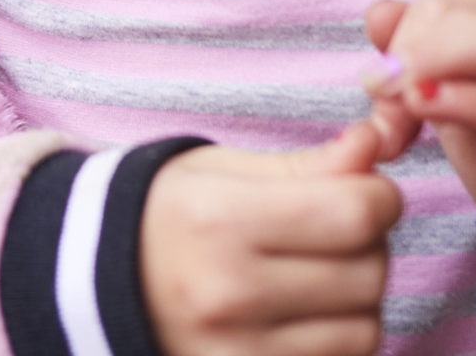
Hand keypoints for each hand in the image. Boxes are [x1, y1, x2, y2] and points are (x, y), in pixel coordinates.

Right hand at [140, 120, 401, 355]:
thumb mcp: (222, 171)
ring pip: (364, 329)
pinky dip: (337, 337)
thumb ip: (307, 164)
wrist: (97, 282)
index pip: (354, 213)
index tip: (363, 189)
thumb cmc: (170, 216)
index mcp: (218, 220)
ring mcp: (236, 350)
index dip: (378, 194)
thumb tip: (377, 140)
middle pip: (368, 273)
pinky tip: (305, 313)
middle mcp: (227, 292)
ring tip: (317, 275)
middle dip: (370, 244)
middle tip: (334, 230)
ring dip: (358, 300)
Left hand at [361, 0, 475, 323]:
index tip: (377, 98)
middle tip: (380, 97)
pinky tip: (434, 108)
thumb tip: (379, 13)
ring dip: (438, 63)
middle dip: (411, 51)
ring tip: (400, 98)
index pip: (446, 6)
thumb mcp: (469, 115)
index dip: (398, 45)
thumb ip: (428, 64)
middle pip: (470, 13)